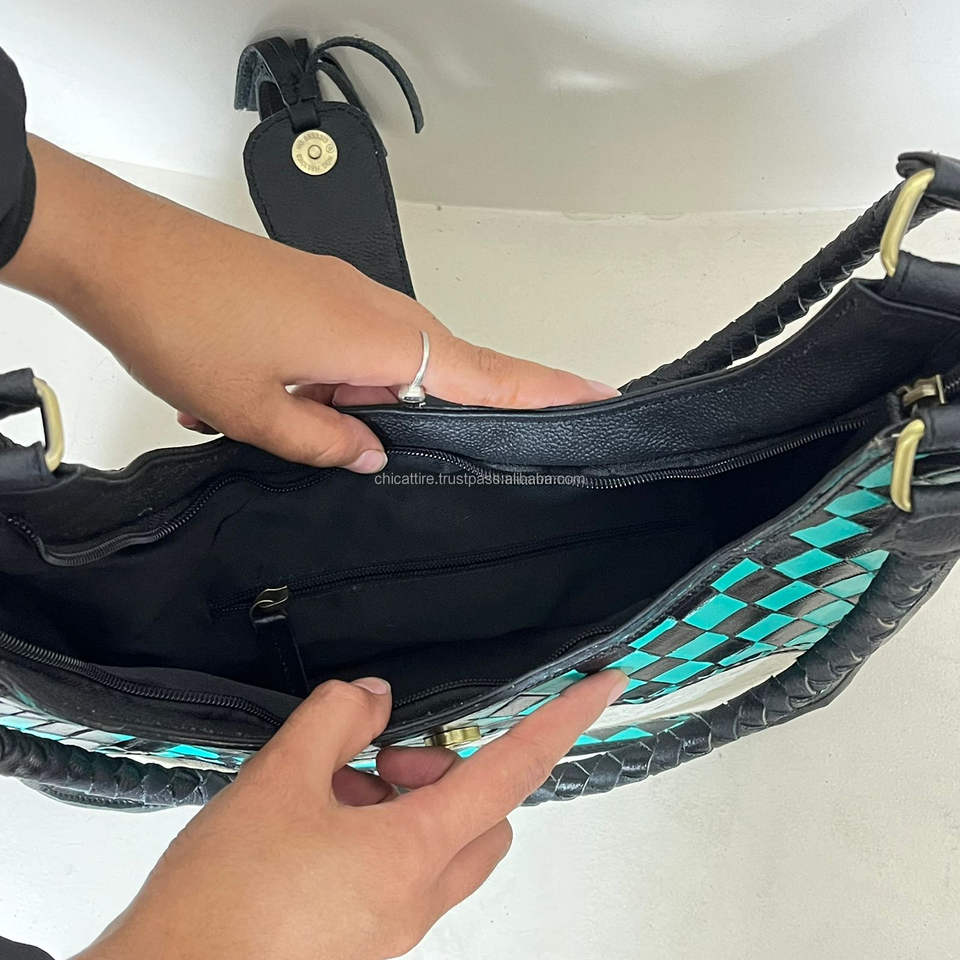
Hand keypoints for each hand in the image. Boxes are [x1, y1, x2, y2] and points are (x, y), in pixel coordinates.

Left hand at [1, 137, 617, 472]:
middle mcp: (379, 310)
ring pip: (412, 358)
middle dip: (499, 405)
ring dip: (417, 403)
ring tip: (416, 450)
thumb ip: (325, 442)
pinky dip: (373, 384)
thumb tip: (373, 455)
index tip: (604, 398)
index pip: (485, 373)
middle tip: (535, 448)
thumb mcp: (255, 411)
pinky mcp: (321, 296)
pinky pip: (372, 346)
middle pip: (461, 364)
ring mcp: (350, 298)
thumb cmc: (186, 327)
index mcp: (378, 338)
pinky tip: (343, 417)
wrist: (121, 253)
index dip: (546, 392)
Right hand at [75, 670, 626, 959]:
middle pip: (483, 816)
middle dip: (451, 771)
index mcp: (415, 853)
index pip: (512, 770)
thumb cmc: (225, 897)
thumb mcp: (278, 781)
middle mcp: (418, 897)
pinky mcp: (364, 940)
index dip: (560, 721)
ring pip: (441, 847)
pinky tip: (313, 823)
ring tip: (331, 787)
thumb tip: (377, 698)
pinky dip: (377, 833)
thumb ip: (337, 720)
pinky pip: (401, 874)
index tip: (602, 686)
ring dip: (406, 802)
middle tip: (383, 754)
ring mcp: (393, 926)